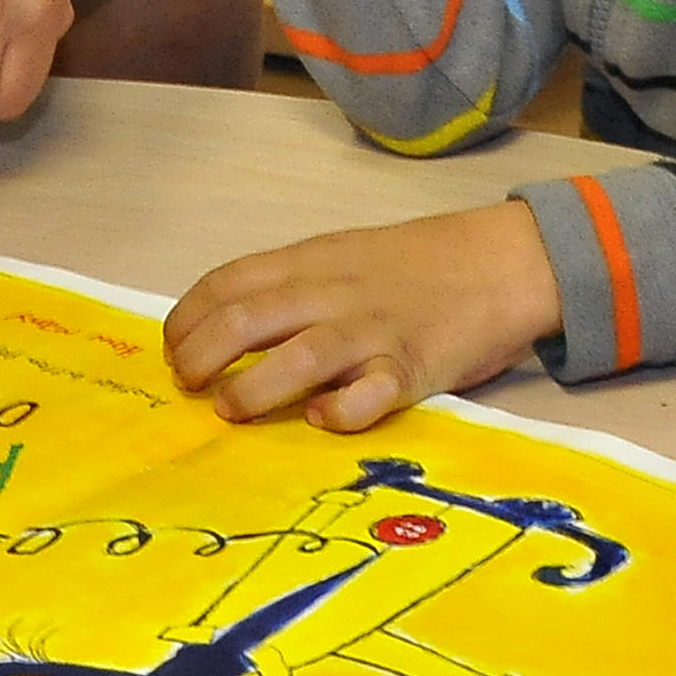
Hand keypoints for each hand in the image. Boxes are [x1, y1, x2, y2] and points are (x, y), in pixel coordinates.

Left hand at [164, 204, 561, 428]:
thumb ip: (293, 285)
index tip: (173, 349)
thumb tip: (225, 330)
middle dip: (201, 356)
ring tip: (230, 409)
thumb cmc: (416, 264)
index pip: (228, 283)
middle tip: (188, 385)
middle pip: (247, 319)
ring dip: (252, 388)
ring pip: (298, 357)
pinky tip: (323, 419)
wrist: (503, 260)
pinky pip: (370, 394)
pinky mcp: (414, 368)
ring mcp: (373, 331)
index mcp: (311, 262)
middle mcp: (333, 294)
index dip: (187, 318)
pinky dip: (340, 411)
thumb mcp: (344, 256)